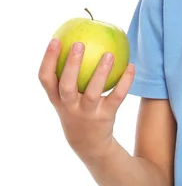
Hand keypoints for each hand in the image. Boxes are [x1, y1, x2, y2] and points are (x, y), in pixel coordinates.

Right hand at [38, 38, 135, 160]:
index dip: (48, 59)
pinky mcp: (105, 117)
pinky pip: (117, 97)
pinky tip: (131, 66)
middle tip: (78, 43)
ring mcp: (87, 114)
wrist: (89, 145)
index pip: (45, 79)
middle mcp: (69, 107)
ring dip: (100, 73)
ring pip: (92, 93)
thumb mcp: (66, 98)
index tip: (55, 40)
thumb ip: (68, 75)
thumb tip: (79, 40)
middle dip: (71, 65)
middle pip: (66, 86)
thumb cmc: (77, 111)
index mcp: (56, 99)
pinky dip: (125, 82)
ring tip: (109, 54)